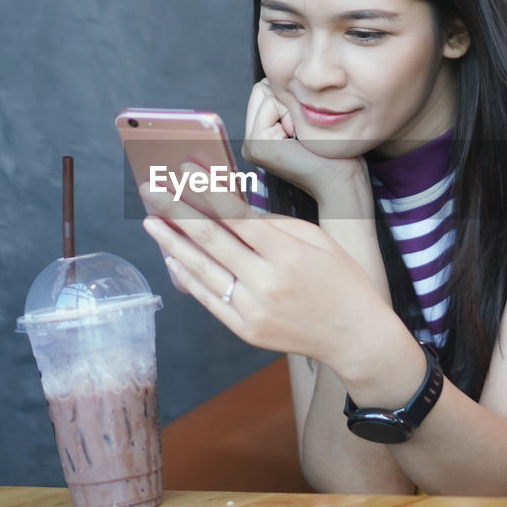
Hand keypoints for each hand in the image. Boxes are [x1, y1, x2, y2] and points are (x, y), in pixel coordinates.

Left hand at [139, 169, 394, 369]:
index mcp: (288, 255)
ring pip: (201, 270)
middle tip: (151, 190)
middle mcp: (267, 283)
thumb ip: (273, 224)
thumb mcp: (317, 240)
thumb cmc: (342, 281)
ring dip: (172, 243)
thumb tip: (231, 208)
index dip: (206, 191)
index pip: (236, 216)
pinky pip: (207, 298)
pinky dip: (186, 276)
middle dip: (176, 211)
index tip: (183, 170)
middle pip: (210, 240)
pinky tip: (172, 256)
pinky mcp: (245, 330)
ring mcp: (253, 310)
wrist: (355, 336)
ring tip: (151, 221)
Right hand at [243, 79, 367, 207]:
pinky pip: (270, 102)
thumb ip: (291, 104)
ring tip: (301, 136)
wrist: (342, 183)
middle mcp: (250, 143)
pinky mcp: (256, 144)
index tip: (305, 128)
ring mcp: (250, 145)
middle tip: (303, 131)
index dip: (290, 97)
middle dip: (286, 99)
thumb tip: (283, 78)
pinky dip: (289, 112)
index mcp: (261, 138)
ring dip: (289, 106)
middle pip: (261, 88)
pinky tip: (299, 137)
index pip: (266, 90)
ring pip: (264, 91)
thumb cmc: (336, 155)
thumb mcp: (309, 123)